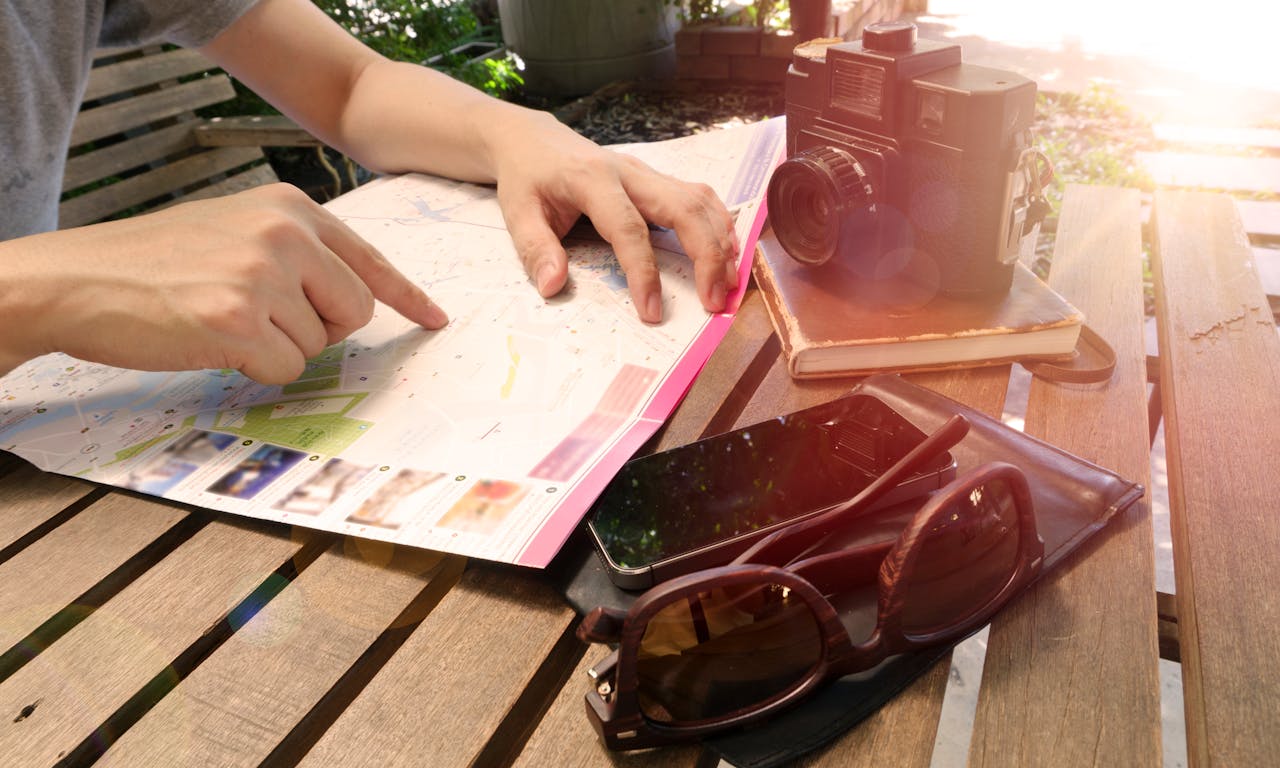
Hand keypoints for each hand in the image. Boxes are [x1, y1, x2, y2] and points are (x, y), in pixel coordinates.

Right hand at [0, 184, 445, 382]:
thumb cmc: (157, 261)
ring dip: (280, 348)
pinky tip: (214, 341)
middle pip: (356, 310)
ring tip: (224, 319)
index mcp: (290, 207)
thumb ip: (297, 251)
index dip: (407, 295)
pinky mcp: (239, 320)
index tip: (436, 319)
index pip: (370, 257)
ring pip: (320, 344)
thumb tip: (353, 296)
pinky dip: (256, 369)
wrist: (80, 278)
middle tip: (263, 318)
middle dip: (321, 328)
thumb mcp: (236, 228)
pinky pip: (286, 369)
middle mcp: (285, 233)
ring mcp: (263, 276)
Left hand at [489, 110, 738, 322]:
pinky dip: (720, 225)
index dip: (644, 272)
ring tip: (729, 282)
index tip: (653, 311)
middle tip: (714, 301)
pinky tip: (727, 253)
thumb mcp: (517, 213)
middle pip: (684, 207)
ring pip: (700, 199)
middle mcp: (630, 172)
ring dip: (722, 240)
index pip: (629, 229)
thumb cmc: (527, 178)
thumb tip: (553, 286)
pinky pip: (700, 197)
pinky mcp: (658, 179)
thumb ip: (535, 249)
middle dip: (707, 255)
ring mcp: (649, 172)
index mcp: (593, 180)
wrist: (533, 140)